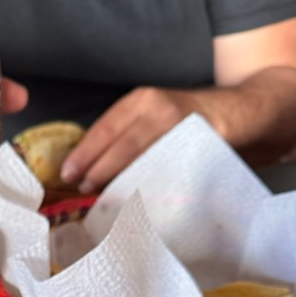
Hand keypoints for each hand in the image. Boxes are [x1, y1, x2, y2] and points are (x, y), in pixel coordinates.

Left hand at [60, 87, 203, 192]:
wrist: (228, 111)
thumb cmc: (178, 119)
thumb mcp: (148, 113)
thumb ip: (122, 133)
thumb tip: (88, 165)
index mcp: (140, 100)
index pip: (106, 128)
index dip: (85, 152)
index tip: (67, 173)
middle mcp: (158, 109)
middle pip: (122, 144)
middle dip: (98, 169)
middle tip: (82, 188)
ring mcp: (178, 128)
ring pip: (142, 157)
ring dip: (119, 179)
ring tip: (102, 195)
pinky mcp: (194, 147)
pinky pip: (165, 169)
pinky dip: (147, 185)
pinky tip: (133, 196)